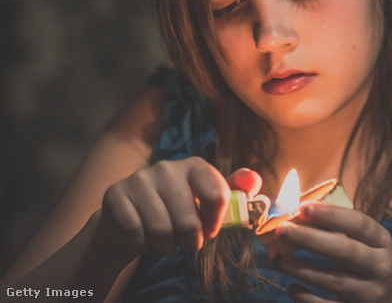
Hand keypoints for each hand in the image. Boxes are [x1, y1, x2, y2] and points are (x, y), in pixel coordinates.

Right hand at [95, 157, 260, 259]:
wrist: (130, 219)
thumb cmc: (176, 212)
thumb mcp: (206, 201)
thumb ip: (233, 193)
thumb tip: (255, 180)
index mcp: (195, 166)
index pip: (217, 194)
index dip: (217, 221)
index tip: (210, 231)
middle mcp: (167, 167)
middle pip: (188, 220)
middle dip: (190, 241)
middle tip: (187, 243)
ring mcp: (139, 179)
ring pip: (161, 230)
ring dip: (165, 246)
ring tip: (165, 241)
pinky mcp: (116, 194)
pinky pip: (136, 234)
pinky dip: (142, 245)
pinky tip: (143, 237)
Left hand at [268, 204, 391, 302]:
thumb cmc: (370, 265)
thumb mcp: (365, 244)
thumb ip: (338, 230)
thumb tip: (298, 213)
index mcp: (382, 242)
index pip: (359, 224)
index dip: (332, 214)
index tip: (303, 207)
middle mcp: (381, 267)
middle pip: (345, 251)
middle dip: (311, 239)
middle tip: (281, 230)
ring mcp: (371, 293)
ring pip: (334, 281)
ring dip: (301, 268)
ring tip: (275, 257)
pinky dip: (308, 298)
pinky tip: (291, 287)